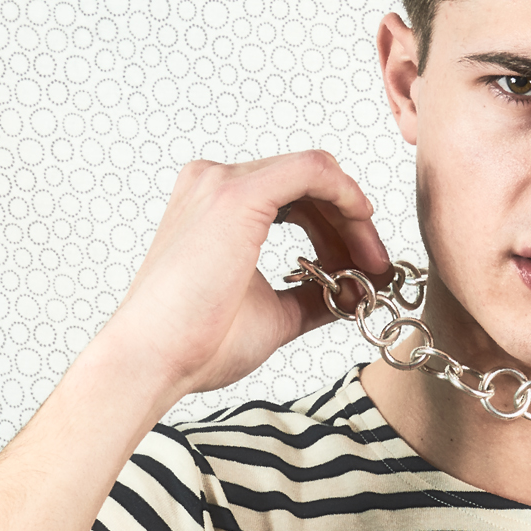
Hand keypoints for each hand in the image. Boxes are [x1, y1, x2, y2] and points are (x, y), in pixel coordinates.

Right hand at [104, 149, 390, 403]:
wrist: (155, 360)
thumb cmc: (198, 343)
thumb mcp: (274, 313)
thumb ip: (314, 297)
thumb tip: (357, 291)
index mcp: (214, 206)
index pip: (293, 197)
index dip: (337, 228)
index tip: (363, 267)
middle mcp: (214, 183)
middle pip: (308, 183)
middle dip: (350, 223)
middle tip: (375, 266)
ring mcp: (222, 183)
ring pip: (314, 174)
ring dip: (352, 216)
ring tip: (370, 264)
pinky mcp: (237, 193)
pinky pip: (313, 170)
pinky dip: (346, 195)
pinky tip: (363, 226)